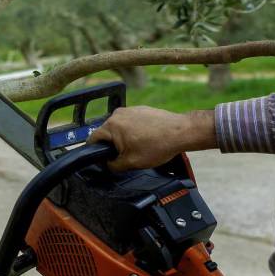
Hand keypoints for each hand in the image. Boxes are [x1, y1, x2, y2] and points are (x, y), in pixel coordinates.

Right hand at [87, 106, 215, 171]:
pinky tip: (147, 139)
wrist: (181, 132)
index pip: (93, 139)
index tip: (103, 159)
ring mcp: (130, 110)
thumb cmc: (159, 145)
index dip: (96, 152)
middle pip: (107, 133)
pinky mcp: (140, 109)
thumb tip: (108, 164)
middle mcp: (118, 114)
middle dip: (113, 145)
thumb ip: (113, 165)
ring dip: (124, 138)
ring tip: (140, 146)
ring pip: (119, 128)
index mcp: (111, 125)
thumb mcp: (131, 163)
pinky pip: (131, 122)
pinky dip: (135, 131)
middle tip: (127, 155)